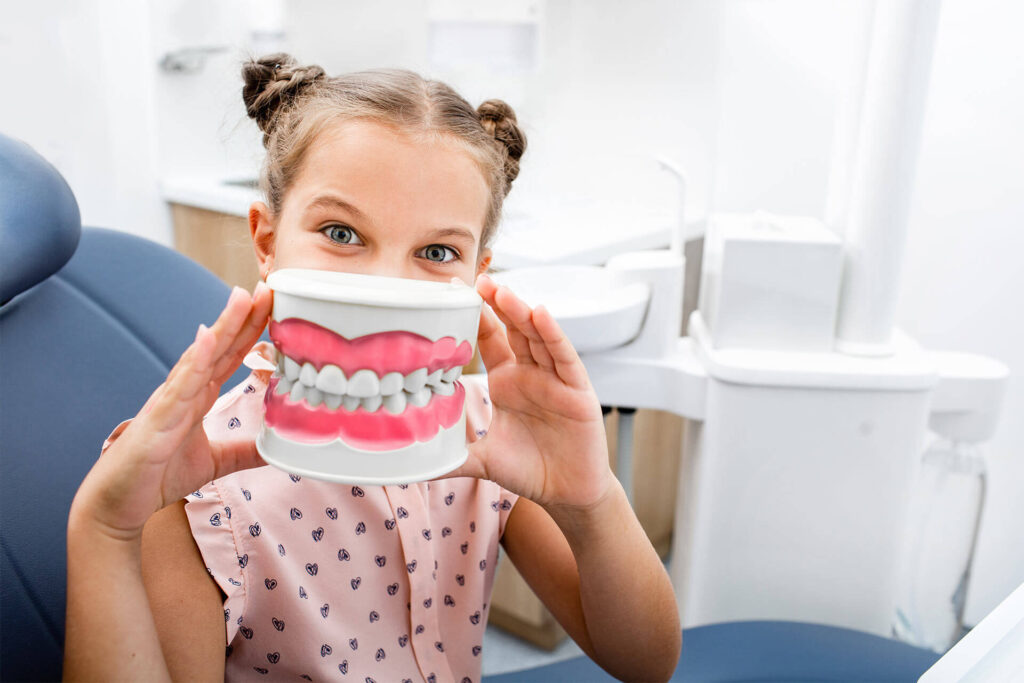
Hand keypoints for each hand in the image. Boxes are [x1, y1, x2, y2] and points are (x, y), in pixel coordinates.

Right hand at [69, 284, 272, 540]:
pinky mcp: (157, 421)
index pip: (229, 356)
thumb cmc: (157, 476)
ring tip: (242, 297)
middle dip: (242, 317)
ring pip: (199, 357)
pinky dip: (194, 361)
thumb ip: (244, 451)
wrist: (115, 505)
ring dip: (222, 326)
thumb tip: (278, 448)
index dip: (251, 330)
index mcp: (197, 397)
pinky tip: (206, 336)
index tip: (273, 304)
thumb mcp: (215, 462)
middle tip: (267, 286)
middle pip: (218, 347)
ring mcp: (169, 403)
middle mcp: (183, 392)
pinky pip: (178, 386)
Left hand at [446, 273, 615, 510]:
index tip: (453, 291)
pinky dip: (553, 335)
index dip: (475, 315)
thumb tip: (407, 464)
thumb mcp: (480, 460)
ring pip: (538, 337)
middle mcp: (530, 373)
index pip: (489, 338)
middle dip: (497, 303)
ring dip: (521, 312)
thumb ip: (448, 457)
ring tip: (503, 292)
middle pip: (513, 329)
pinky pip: (564, 358)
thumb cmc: (528, 470)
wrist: (566, 493)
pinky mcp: (577, 390)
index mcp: (507, 380)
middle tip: (478, 280)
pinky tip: (540, 314)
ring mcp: (555, 379)